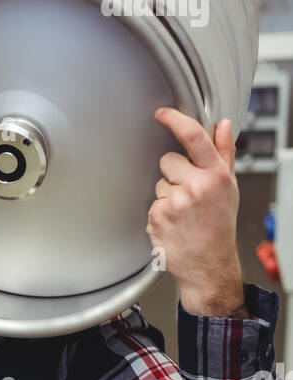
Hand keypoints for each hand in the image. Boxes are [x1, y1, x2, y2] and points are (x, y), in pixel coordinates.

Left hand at [148, 107, 244, 315]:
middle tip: (188, 196)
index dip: (175, 120)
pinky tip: (174, 225)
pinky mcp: (158, 216)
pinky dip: (159, 213)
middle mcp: (196, 186)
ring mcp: (175, 201)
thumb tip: (222, 125)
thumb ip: (224, 154)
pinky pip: (152, 203)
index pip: (193, 137)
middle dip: (174, 174)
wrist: (209, 265)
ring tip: (183, 214)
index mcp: (216, 175)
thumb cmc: (219, 227)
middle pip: (168, 160)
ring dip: (167, 195)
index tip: (162, 113)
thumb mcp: (229, 188)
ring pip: (159, 183)